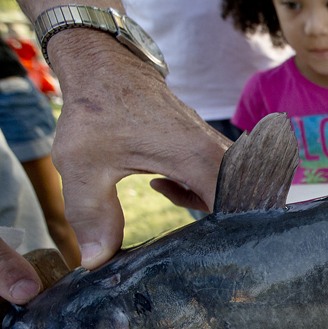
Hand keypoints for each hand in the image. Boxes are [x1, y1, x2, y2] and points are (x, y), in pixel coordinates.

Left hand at [47, 29, 229, 268]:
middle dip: (225, 230)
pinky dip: (202, 191)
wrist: (104, 65)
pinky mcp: (205, 144)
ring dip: (211, 209)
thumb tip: (95, 263)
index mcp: (198, 160)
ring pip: (234, 190)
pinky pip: (222, 177)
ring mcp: (214, 147)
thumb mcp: (83, 166)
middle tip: (193, 248)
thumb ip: (91, 216)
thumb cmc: (96, 109)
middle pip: (244, 203)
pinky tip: (164, 185)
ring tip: (173, 215)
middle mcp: (217, 153)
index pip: (236, 210)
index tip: (208, 258)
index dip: (228, 239)